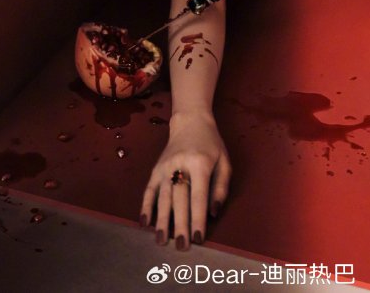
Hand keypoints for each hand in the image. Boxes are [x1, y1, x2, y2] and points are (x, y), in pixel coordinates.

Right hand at [140, 110, 230, 247]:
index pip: (198, 196)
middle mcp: (180, 165)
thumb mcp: (224, 161)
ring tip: (162, 241)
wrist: (190, 122)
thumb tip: (213, 213)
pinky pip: (149, 189)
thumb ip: (221, 187)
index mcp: (200, 163)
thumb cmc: (211, 145)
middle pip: (179, 199)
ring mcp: (165, 166)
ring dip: (161, 220)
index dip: (198, 218)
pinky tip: (145, 222)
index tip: (199, 238)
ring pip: (162, 197)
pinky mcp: (155, 169)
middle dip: (180, 224)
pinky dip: (146, 206)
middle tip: (181, 246)